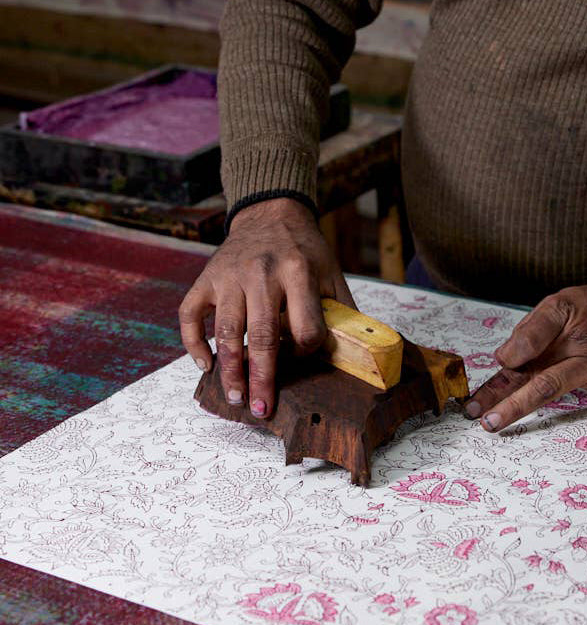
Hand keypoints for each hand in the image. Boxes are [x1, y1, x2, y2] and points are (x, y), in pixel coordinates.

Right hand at [178, 197, 354, 418]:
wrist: (271, 214)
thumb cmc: (304, 250)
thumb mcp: (331, 271)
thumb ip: (341, 309)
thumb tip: (358, 351)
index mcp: (298, 272)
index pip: (305, 326)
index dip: (308, 351)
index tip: (305, 360)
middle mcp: (262, 273)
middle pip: (262, 335)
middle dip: (263, 378)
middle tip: (261, 409)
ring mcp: (229, 276)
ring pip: (227, 331)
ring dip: (230, 370)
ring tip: (237, 397)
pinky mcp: (206, 278)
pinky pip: (190, 315)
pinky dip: (194, 343)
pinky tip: (206, 365)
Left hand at [463, 282, 586, 434]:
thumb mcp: (564, 302)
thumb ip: (533, 330)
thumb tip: (505, 358)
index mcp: (556, 325)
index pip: (522, 345)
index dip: (503, 363)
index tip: (486, 380)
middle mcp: (572, 345)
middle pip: (529, 372)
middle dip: (499, 395)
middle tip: (476, 415)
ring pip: (553, 385)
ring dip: (524, 405)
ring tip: (499, 422)